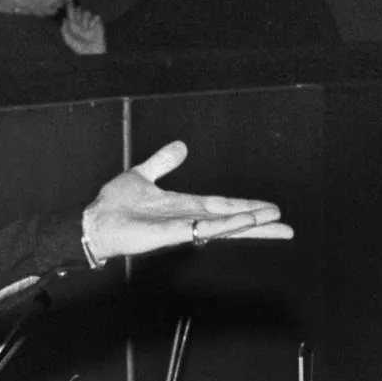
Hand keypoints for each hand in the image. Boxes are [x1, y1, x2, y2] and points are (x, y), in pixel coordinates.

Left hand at [61, 6, 104, 54]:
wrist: (94, 53)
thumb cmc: (81, 49)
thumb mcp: (70, 41)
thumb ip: (65, 31)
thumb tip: (64, 20)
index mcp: (74, 27)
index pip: (72, 15)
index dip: (70, 9)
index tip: (69, 2)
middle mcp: (82, 23)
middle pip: (79, 12)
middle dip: (77, 10)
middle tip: (76, 7)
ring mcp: (90, 23)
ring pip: (86, 13)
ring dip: (85, 19)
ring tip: (86, 28)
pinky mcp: (98, 23)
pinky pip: (95, 16)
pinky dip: (93, 21)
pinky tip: (92, 28)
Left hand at [83, 141, 292, 258]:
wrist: (95, 220)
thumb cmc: (115, 204)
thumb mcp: (142, 174)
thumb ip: (162, 162)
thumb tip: (181, 146)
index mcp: (185, 205)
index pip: (223, 206)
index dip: (247, 207)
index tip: (271, 209)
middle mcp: (188, 218)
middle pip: (231, 219)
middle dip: (258, 222)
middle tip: (286, 227)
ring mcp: (182, 227)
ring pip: (223, 225)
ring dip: (248, 223)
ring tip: (274, 222)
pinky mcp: (171, 234)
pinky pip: (203, 229)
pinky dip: (224, 226)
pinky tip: (243, 222)